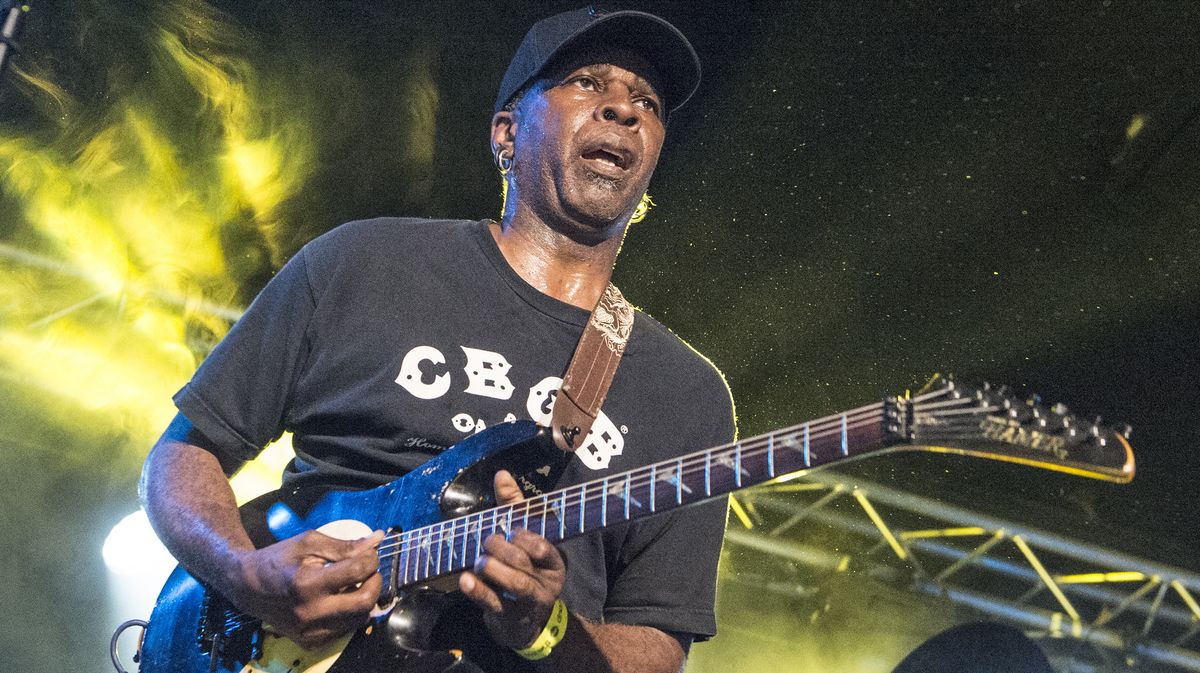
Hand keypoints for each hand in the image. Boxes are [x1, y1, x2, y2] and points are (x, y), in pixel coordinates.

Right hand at [227, 529, 384, 649]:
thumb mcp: (308, 543)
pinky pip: (345, 631)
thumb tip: (376, 541)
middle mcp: (309, 611)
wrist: (247, 587)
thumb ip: (344, 545)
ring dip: (365, 599)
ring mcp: (309, 630)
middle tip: (369, 571)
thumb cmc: (277, 560)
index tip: (369, 553)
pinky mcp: (309, 641)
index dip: (371, 559)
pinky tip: (342, 600)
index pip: (357, 571)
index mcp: (307, 583)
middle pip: (364, 602)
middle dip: (375, 582)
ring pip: (359, 619)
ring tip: (355, 584)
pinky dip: (351, 615)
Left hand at [459, 471, 566, 648]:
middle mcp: (546, 582)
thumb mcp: (523, 538)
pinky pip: (494, 603)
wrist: (525, 623)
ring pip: (515, 584)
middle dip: (504, 550)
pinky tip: (465, 580)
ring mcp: (529, 603)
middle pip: (526, 563)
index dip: (526, 538)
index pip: (544, 547)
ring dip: (494, 568)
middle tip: (488, 541)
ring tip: (479, 560)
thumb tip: (502, 474)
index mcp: (553, 561)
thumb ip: (514, 507)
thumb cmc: (525, 570)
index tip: (511, 531)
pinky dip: (478, 591)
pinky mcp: (510, 618)